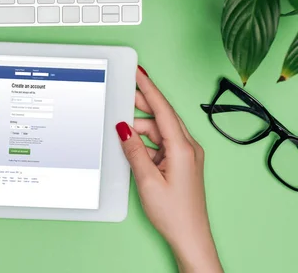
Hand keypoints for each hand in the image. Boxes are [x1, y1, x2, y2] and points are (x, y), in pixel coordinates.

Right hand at [117, 67, 222, 272]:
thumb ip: (134, 150)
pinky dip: (146, 140)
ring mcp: (186, 155)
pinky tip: (132, 143)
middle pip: (162, 115)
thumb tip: (123, 127)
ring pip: (160, 129)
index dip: (149, 88)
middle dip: (142, 103)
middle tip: (122, 92)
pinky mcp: (181, 162)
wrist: (190, 237)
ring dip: (141, 127)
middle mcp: (187, 147)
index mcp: (182, 148)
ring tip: (120, 126)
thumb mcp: (147, 180)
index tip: (138, 73)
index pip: (163, 109)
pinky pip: (161, 142)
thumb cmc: (174, 213)